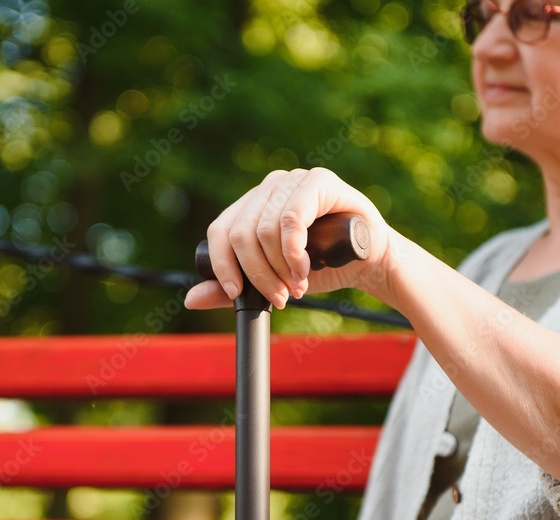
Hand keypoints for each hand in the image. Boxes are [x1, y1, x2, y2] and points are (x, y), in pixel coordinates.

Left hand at [184, 168, 391, 309]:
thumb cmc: (322, 266)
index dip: (224, 267)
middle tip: (279, 297)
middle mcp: (268, 187)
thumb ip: (234, 287)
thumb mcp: (271, 280)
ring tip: (297, 285)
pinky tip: (304, 268)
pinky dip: (293, 252)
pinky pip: (290, 219)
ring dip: (279, 268)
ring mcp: (293, 180)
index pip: (220, 230)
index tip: (238, 294)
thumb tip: (191, 299)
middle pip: (240, 234)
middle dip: (257, 275)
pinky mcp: (318, 181)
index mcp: (252, 205)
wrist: (369, 264)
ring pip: (264, 230)